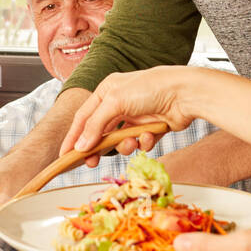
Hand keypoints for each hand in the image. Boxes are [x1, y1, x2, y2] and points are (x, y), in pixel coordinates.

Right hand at [61, 67, 199, 167]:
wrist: (185, 94)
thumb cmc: (150, 88)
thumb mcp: (115, 102)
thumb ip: (95, 125)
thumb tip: (80, 146)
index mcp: (107, 90)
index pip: (83, 117)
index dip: (73, 136)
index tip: (65, 155)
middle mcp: (119, 102)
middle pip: (100, 131)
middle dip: (98, 146)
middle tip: (92, 162)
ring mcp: (135, 115)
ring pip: (121, 140)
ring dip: (125, 144)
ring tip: (133, 141)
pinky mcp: (150, 127)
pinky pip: (139, 141)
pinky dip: (143, 141)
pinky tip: (150, 136)